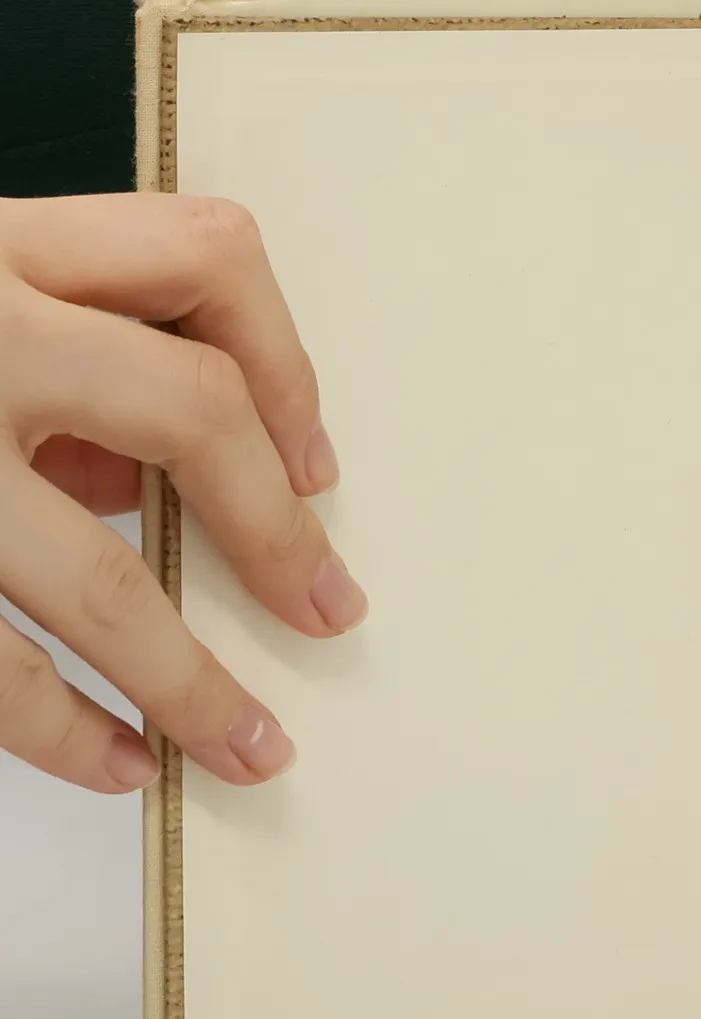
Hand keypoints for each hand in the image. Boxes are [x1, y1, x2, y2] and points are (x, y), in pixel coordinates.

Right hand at [0, 195, 365, 793]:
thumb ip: (49, 360)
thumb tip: (159, 487)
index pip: (205, 256)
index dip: (287, 359)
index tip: (317, 461)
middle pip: (187, 410)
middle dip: (277, 528)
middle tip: (331, 608)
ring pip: (93, 576)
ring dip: (188, 678)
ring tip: (252, 745)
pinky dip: (59, 727)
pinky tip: (112, 762)